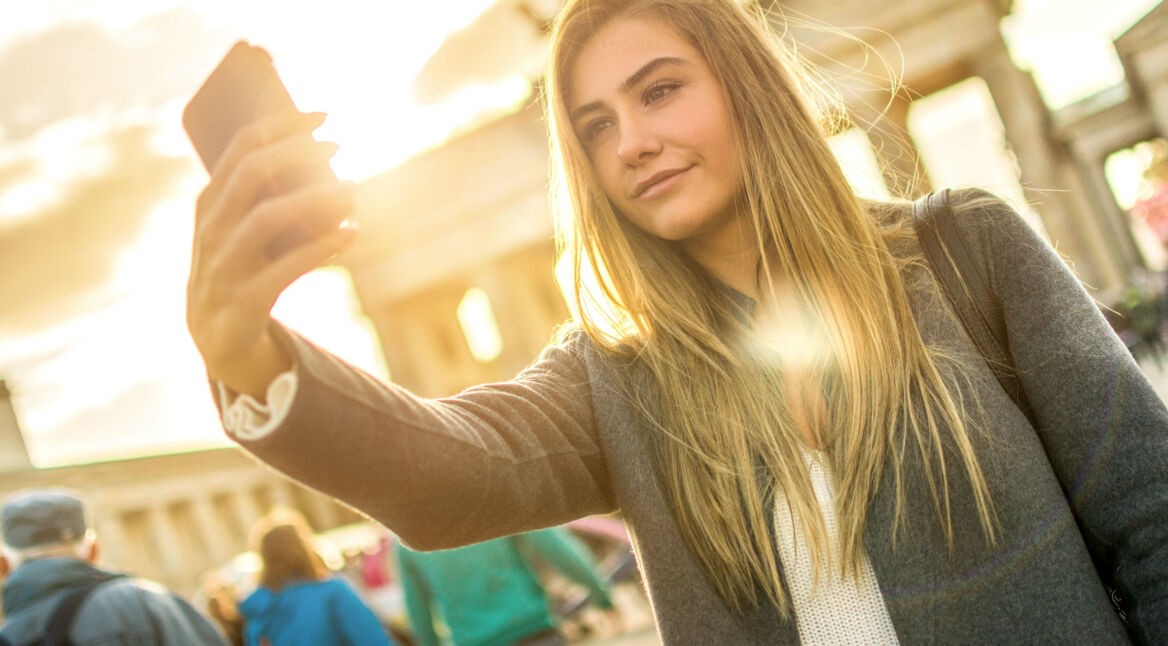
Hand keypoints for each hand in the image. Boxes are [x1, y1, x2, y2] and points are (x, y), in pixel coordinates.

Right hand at [186, 110, 356, 398]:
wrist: (218, 335)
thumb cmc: (243, 265)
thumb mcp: (246, 226)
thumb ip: (273, 195)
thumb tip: (330, 162)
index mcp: (210, 200)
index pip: (242, 147)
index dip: (282, 125)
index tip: (322, 114)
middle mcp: (211, 227)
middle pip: (252, 173)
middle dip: (297, 152)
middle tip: (338, 145)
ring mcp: (223, 264)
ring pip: (267, 218)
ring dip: (315, 199)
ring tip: (353, 189)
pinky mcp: (243, 300)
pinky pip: (284, 268)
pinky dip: (320, 247)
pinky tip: (352, 232)